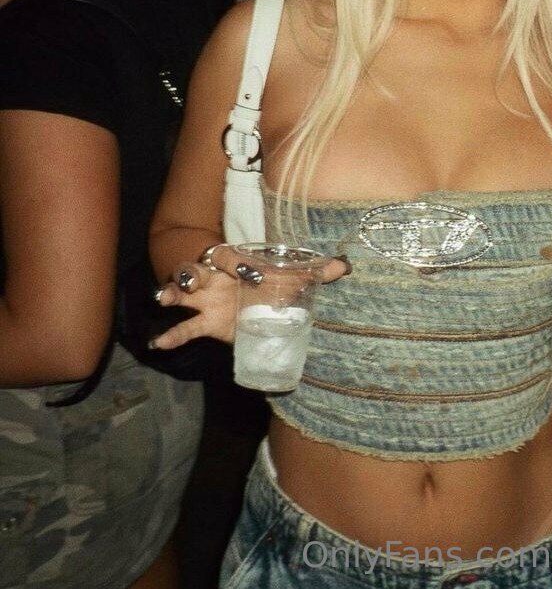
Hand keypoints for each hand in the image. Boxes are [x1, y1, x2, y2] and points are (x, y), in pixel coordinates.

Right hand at [151, 244, 348, 349]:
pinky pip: (186, 328)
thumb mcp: (295, 276)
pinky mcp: (207, 324)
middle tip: (187, 282)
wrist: (263, 302)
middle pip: (195, 269)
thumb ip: (317, 271)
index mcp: (237, 263)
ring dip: (173, 294)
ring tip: (164, 299)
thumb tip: (345, 266)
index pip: (226, 255)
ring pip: (183, 293)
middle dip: (189, 273)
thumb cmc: (274, 283)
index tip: (245, 272)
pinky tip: (159, 342)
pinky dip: (171, 335)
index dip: (232, 261)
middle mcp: (218, 278)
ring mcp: (208, 301)